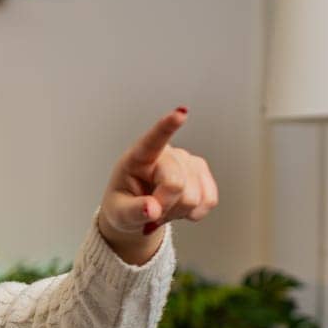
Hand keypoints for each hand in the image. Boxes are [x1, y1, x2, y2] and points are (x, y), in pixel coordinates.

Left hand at [98, 106, 219, 263]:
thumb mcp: (118, 212)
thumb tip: (152, 210)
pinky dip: (193, 213)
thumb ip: (132, 211)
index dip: (168, 126)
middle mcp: (168, 154)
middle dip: (164, 206)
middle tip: (151, 210)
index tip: (180, 113)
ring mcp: (189, 162)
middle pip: (176, 184)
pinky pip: (208, 201)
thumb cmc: (124, 205)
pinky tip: (179, 208)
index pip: (154, 139)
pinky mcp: (204, 175)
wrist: (139, 210)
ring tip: (163, 207)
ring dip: (177, 212)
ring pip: (194, 197)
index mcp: (140, 156)